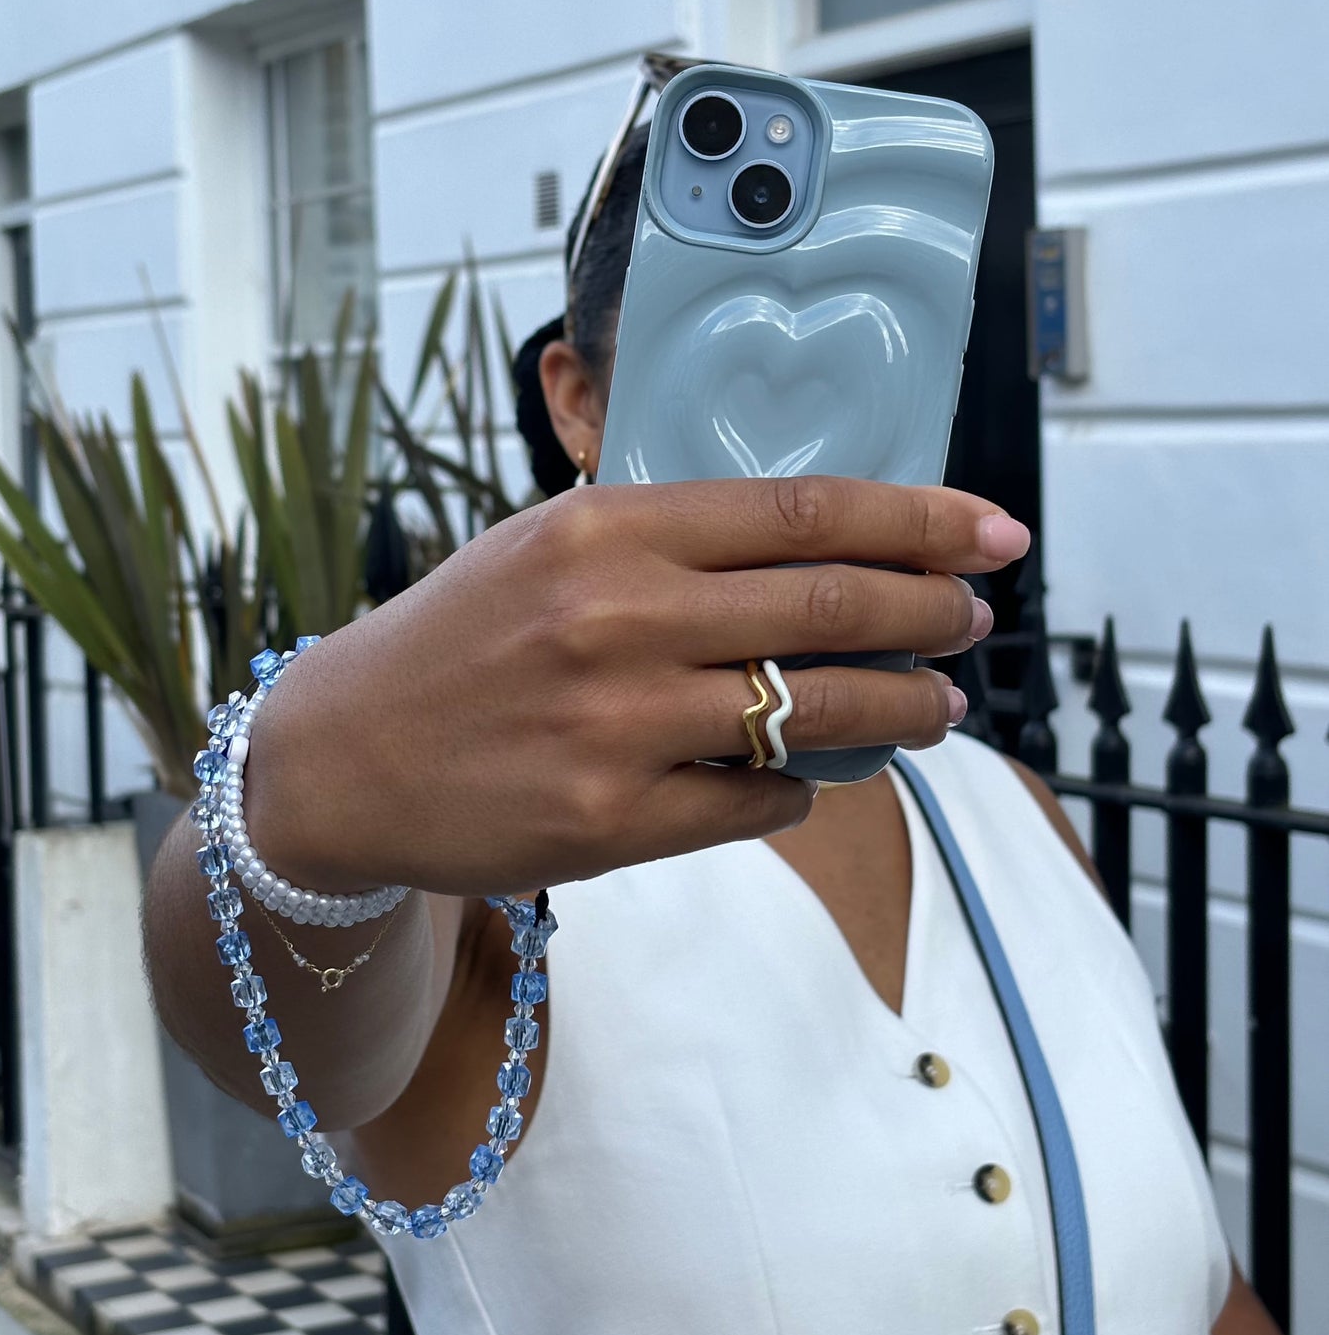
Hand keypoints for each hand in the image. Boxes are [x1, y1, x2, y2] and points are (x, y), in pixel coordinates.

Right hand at [244, 477, 1028, 896]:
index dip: (917, 519)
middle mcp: (618, 617)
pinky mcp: (608, 823)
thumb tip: (815, 558)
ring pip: (813, 712)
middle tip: (977, 620)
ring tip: (937, 708)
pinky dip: (801, 787)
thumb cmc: (457, 640)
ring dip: (901, 711)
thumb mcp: (547, 549)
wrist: (342, 756)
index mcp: (605, 528)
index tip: (991, 530)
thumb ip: (669, 545)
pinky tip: (805, 778)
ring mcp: (617, 726)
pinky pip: (756, 803)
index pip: (803, 511)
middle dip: (931, 613)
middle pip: (830, 605)